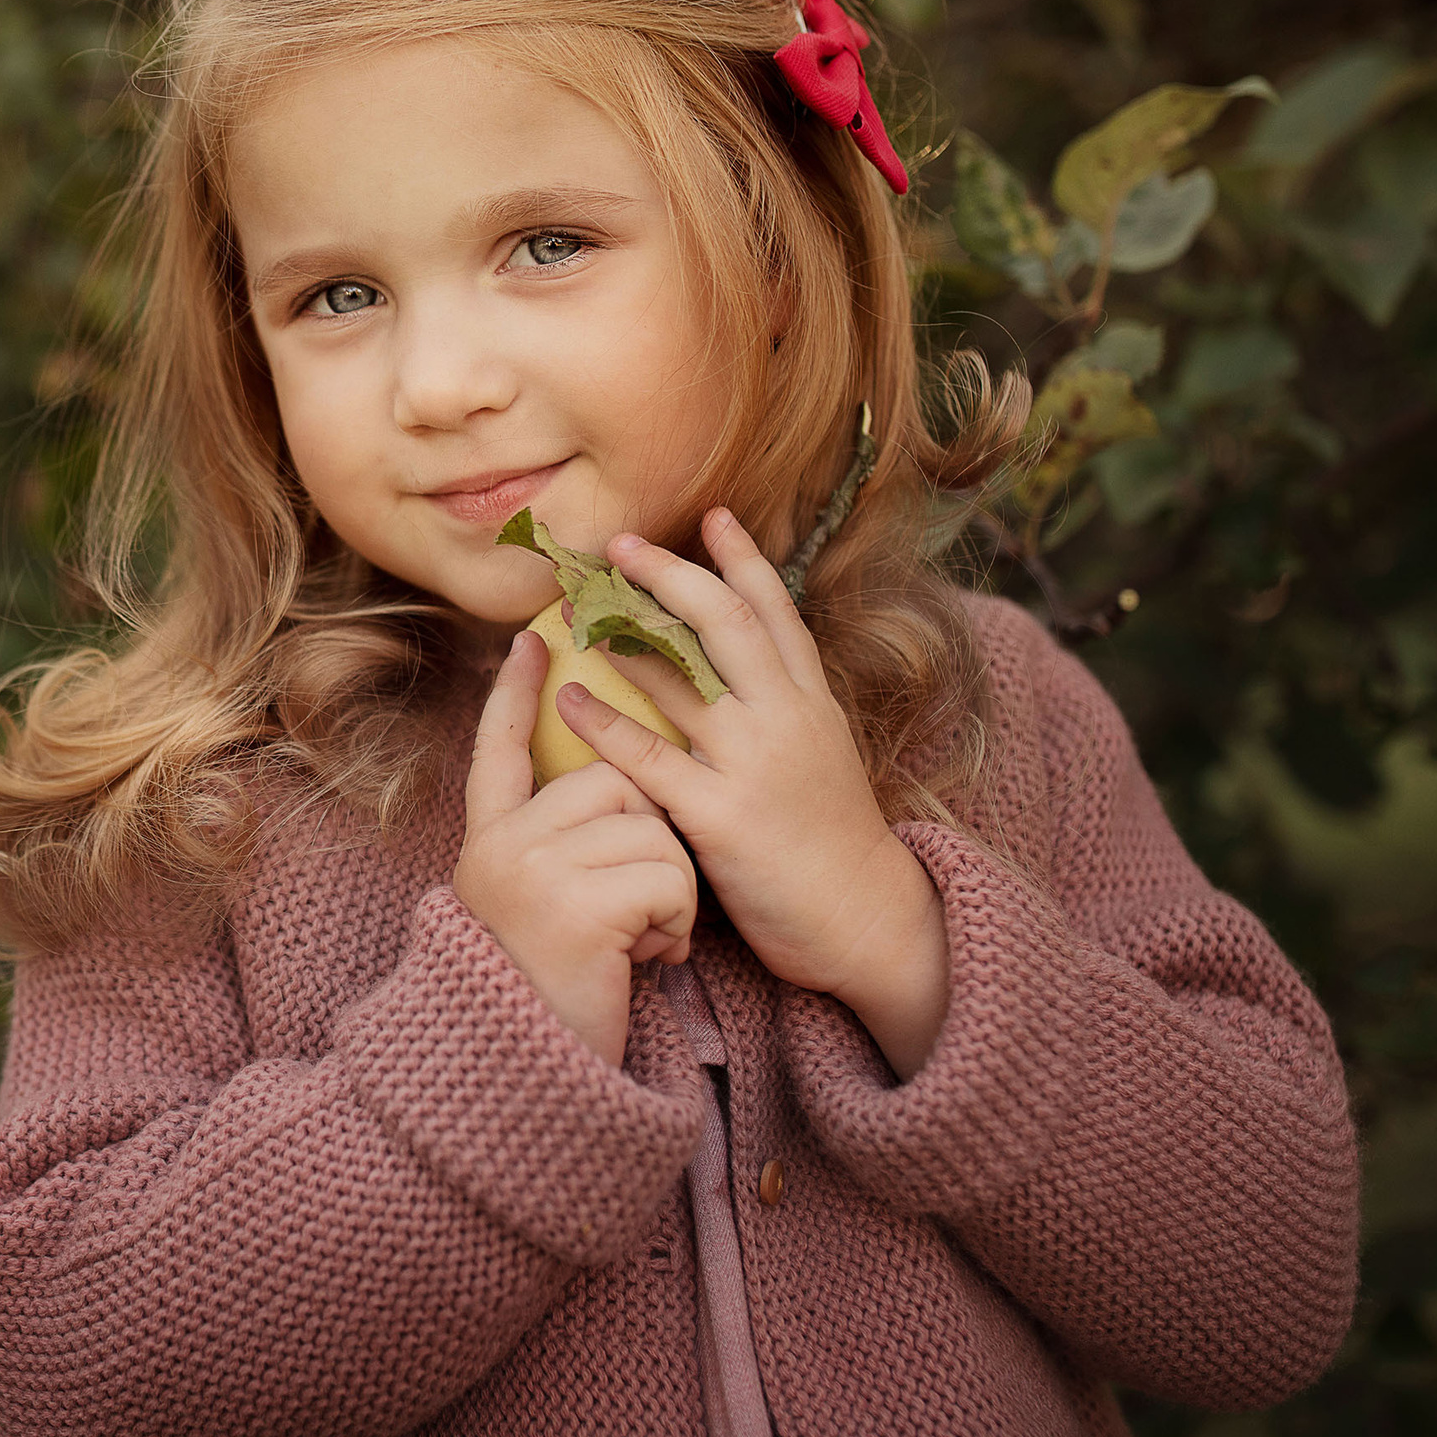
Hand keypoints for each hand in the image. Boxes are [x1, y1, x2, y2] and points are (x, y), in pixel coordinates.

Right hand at [455, 627, 699, 1067]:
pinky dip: (676, 924)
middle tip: (640, 907)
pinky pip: (665, 876)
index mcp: (490, 841)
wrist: (529, 1085)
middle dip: (652, 838)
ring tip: (643, 943)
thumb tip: (614, 789)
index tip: (534, 640)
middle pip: (613, 780)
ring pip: (650, 826)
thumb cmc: (554, 999)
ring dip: (671, 890)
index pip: (500, 747)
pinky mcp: (575, 905)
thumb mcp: (544, 910)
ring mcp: (534, 870)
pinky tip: (648, 962)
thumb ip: (560, 847)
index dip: (518, 694)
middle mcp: (502, 845)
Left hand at [551, 508, 950, 1077]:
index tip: (713, 515)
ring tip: (574, 605)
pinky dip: (606, 722)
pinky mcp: (722, 815)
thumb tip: (746, 665)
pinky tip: (569, 696)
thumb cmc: (834, 842)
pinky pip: (651, 758)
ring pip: (684, 676)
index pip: (778, 612)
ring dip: (623, 634)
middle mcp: (786, 719)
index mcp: (812, 702)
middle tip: (620, 543)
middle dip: (671, 575)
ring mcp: (754, 764)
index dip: (744, 560)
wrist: (867, 921)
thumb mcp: (825, 756)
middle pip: (725, 623)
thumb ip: (786, 708)